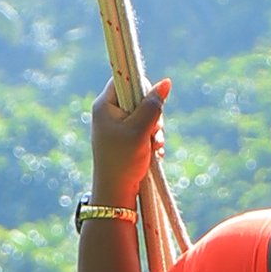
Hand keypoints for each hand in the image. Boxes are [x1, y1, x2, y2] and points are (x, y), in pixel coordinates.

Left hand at [89, 75, 169, 209]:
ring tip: (154, 145)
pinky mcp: (126, 139)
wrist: (115, 192)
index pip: (123, 79)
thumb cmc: (123, 160)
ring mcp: (117, 126)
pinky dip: (152, 139)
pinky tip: (154, 152)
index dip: (141, 85)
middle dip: (153, 114)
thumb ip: (153, 105)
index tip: (151, 102)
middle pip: (138, 98)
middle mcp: (109, 113)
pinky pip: (144, 130)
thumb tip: (166, 82)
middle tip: (154, 130)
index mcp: (104, 105)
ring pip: (145, 115)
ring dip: (155, 130)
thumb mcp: (140, 129)